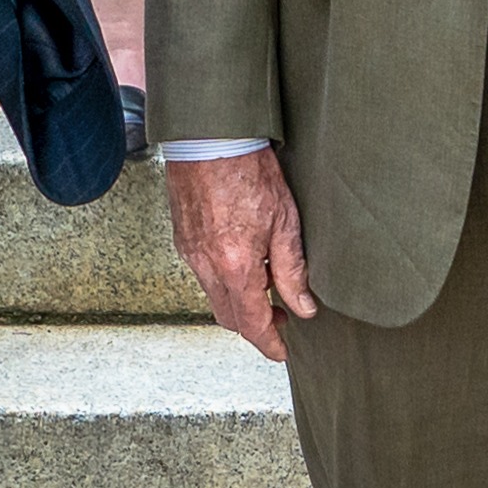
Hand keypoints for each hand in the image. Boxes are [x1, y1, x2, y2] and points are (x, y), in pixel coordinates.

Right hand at [167, 149, 317, 361]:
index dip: (270, 344)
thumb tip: (304, 307)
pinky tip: (241, 259)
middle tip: (281, 316)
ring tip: (265, 284)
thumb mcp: (285, 220)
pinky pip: (202, 274)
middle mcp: (207, 267)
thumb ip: (292, 269)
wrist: (210, 135)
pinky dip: (222, 279)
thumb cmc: (249, 169)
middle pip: (230, 318)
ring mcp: (190, 253)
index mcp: (235, 267)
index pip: (252, 325)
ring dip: (238, 302)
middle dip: (255, 326)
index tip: (283, 351)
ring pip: (214, 297)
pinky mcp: (183, 238)